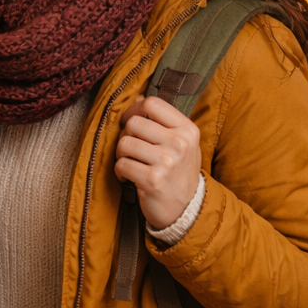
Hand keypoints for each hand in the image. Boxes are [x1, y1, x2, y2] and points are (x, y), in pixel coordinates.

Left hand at [114, 95, 200, 229]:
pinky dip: (120, 171)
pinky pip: (122, 164)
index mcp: (188, 130)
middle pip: (134, 123)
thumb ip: (164, 122)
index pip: (152, 104)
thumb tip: (138, 98)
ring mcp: (167, 162)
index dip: (134, 109)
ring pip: (125, 143)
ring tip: (131, 163)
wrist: (187, 209)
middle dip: (126, 136)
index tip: (131, 121)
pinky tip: (128, 177)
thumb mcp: (183, 144)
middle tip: (131, 150)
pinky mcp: (152, 180)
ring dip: (121, 155)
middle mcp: (179, 143)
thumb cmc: (179, 173)